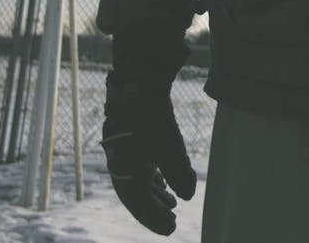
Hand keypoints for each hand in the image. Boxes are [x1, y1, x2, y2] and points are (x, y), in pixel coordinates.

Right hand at [102, 73, 197, 235]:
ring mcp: (126, 148)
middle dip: (154, 210)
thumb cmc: (152, 118)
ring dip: (155, 194)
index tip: (171, 230)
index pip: (138, 203)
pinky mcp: (134, 136)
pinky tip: (166, 181)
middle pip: (137, 195)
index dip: (153, 219)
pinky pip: (141, 164)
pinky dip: (154, 176)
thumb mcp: (170, 148)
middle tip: (172, 222)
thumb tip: (188, 194)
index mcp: (124, 170)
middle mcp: (120, 162)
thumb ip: (179, 174)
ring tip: (171, 204)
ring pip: (139, 179)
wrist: (139, 80)